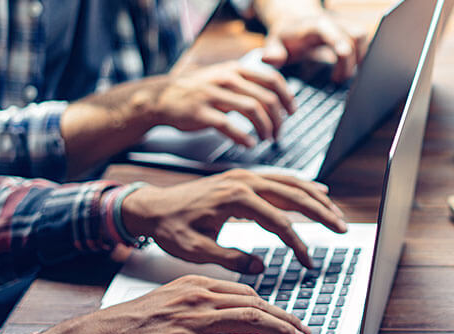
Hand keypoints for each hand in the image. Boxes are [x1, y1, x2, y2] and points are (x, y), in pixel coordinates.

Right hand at [41, 275, 310, 333]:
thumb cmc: (122, 328)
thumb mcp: (162, 305)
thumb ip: (190, 306)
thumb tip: (215, 320)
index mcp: (191, 285)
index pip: (243, 292)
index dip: (270, 305)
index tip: (285, 316)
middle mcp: (196, 297)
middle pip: (254, 303)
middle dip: (285, 318)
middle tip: (303, 330)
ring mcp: (193, 321)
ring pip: (252, 320)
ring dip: (282, 332)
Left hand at [121, 169, 346, 271]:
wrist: (151, 207)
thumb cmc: (170, 228)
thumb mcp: (195, 250)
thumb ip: (230, 258)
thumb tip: (260, 267)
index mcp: (234, 199)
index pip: (278, 222)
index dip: (297, 244)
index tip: (308, 261)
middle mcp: (243, 182)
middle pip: (294, 195)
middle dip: (321, 213)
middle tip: (342, 228)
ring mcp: (244, 177)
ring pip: (291, 184)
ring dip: (316, 198)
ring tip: (336, 214)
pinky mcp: (243, 178)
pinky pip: (280, 179)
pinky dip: (302, 186)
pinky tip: (317, 192)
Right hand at [141, 61, 296, 146]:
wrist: (161, 97)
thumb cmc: (197, 91)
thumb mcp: (223, 77)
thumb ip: (247, 83)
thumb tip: (276, 94)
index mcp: (236, 69)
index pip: (272, 79)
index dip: (287, 97)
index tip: (292, 111)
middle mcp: (226, 78)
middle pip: (266, 98)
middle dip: (278, 119)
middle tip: (279, 133)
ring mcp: (213, 94)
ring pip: (252, 110)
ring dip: (265, 128)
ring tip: (266, 139)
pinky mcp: (201, 112)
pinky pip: (228, 125)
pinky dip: (243, 137)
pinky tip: (249, 144)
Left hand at [257, 0, 368, 82]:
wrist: (293, 21)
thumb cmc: (285, 37)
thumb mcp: (273, 43)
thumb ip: (272, 52)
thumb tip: (270, 60)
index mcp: (314, 25)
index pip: (330, 30)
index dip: (339, 41)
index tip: (343, 54)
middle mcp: (332, 22)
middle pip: (351, 38)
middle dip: (348, 62)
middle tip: (336, 79)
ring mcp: (343, 25)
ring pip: (361, 37)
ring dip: (357, 57)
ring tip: (343, 74)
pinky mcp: (350, 31)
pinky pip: (364, 40)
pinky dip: (360, 55)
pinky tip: (350, 68)